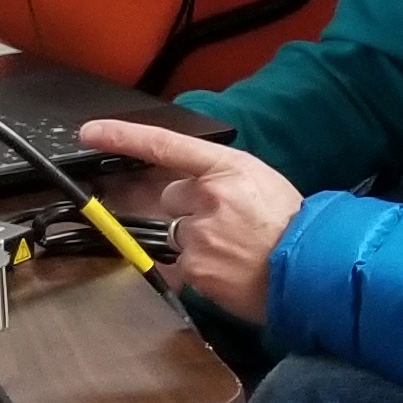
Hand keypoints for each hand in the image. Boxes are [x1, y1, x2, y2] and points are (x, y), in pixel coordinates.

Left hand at [80, 120, 301, 322]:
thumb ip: (221, 177)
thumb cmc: (291, 224)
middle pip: (171, 198)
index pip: (165, 145)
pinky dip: (201, 269)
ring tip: (233, 249)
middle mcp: (208, 197)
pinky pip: (183, 264)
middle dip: (189, 210)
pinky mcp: (195, 269)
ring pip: (177, 233)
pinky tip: (228, 269)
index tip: (90, 132)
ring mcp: (199, 234)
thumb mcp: (260, 181)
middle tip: (227, 224)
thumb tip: (190, 185)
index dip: (123, 136)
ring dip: (196, 241)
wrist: (312, 271)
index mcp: (227, 167)